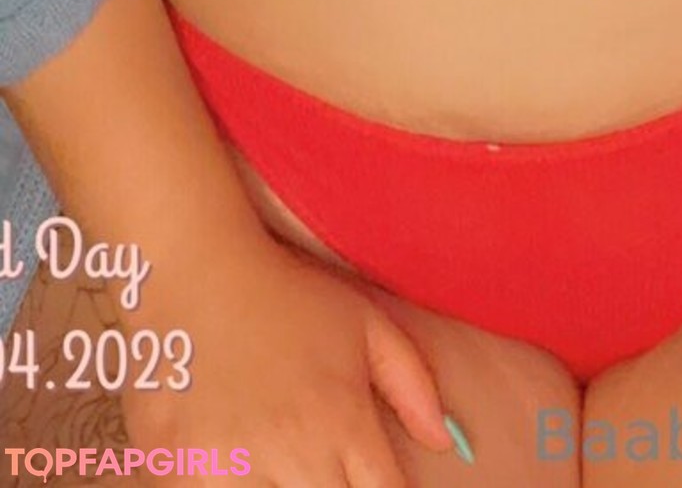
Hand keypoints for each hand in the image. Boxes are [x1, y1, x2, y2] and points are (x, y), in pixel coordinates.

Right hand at [120, 233, 455, 486]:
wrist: (195, 270)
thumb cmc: (285, 295)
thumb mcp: (364, 322)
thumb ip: (413, 383)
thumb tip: (443, 441)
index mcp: (344, 422)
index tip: (373, 480)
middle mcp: (295, 454)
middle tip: (322, 464)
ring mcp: (235, 471)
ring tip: (278, 461)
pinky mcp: (183, 475)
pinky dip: (228, 487)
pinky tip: (231, 466)